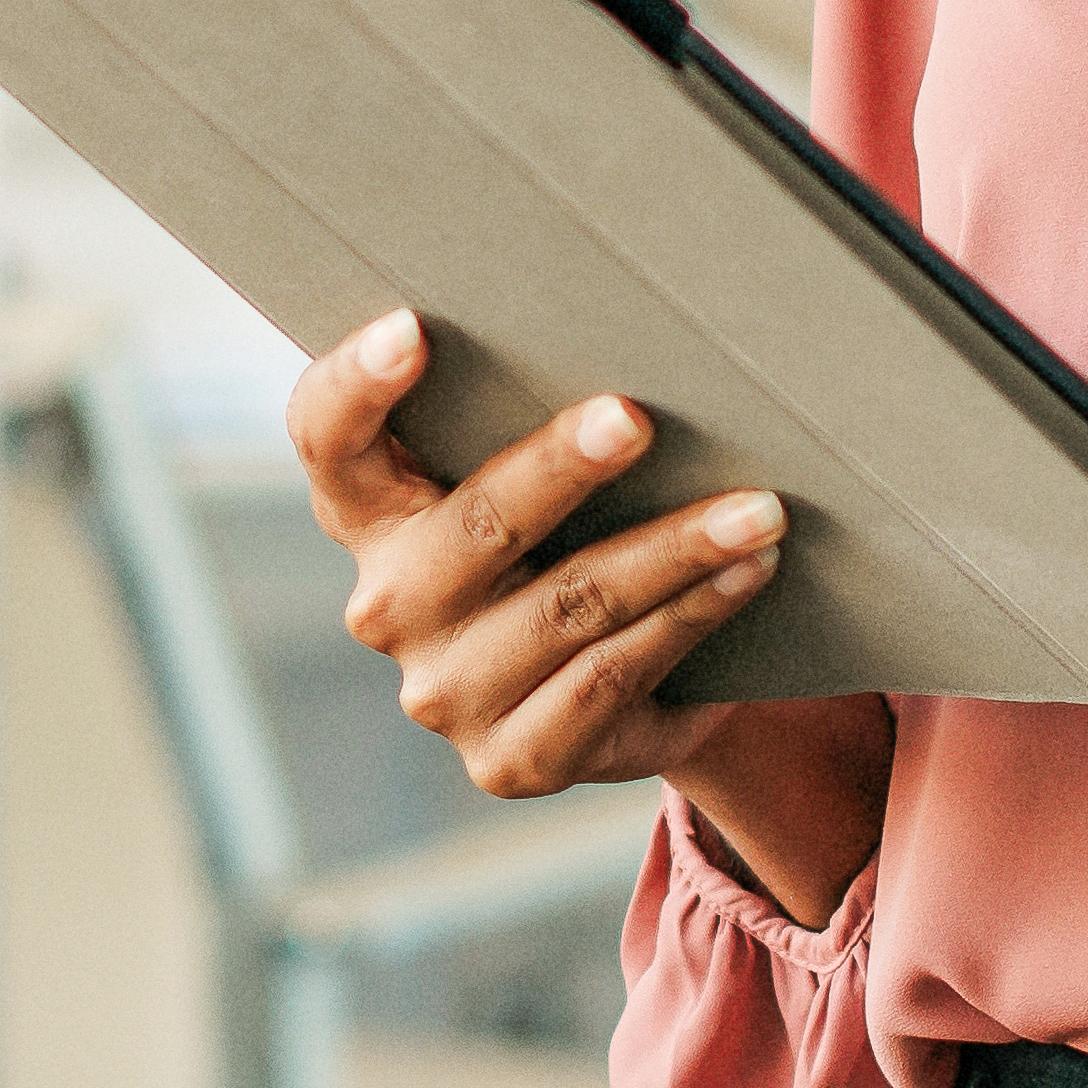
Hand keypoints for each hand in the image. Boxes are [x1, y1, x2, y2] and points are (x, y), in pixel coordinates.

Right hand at [284, 310, 897, 910]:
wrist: (606, 690)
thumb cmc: (567, 536)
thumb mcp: (526, 479)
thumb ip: (523, 418)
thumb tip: (640, 329)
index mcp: (369, 512)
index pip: (330, 437)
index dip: (357, 384)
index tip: (411, 327)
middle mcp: (390, 604)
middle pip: (475, 526)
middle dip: (561, 468)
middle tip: (636, 419)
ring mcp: (446, 692)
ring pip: (570, 606)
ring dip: (674, 550)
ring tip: (757, 510)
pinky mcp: (513, 759)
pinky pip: (613, 676)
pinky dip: (691, 617)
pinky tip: (746, 574)